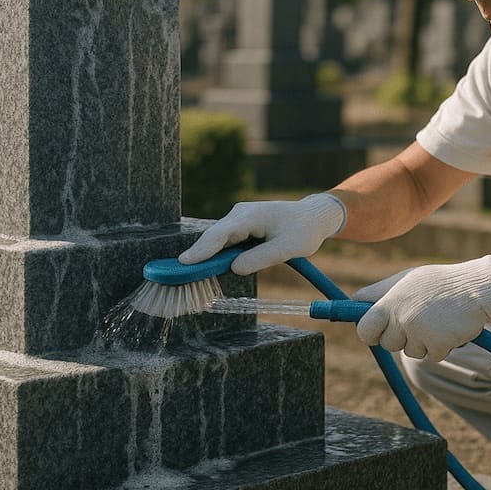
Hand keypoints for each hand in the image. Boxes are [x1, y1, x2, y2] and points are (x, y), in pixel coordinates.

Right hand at [178, 193, 345, 274]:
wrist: (313, 217)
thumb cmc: (304, 231)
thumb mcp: (288, 248)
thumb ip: (261, 258)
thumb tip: (234, 269)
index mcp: (251, 215)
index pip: (221, 233)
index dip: (202, 249)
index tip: (184, 263)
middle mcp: (240, 214)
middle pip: (214, 237)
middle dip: (197, 255)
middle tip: (176, 275)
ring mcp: (238, 219)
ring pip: (217, 240)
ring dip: (206, 257)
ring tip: (186, 275)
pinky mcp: (240, 227)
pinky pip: (224, 242)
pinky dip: (215, 255)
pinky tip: (205, 268)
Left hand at [354, 255, 490, 361]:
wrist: (478, 288)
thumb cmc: (439, 283)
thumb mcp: (406, 279)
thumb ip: (380, 292)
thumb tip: (354, 300)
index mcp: (390, 301)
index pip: (364, 330)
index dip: (370, 333)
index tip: (377, 332)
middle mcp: (401, 318)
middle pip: (388, 344)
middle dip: (400, 337)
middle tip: (417, 320)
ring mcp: (419, 333)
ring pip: (410, 352)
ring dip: (422, 342)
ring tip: (436, 320)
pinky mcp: (437, 345)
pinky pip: (431, 356)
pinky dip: (440, 347)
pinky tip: (448, 328)